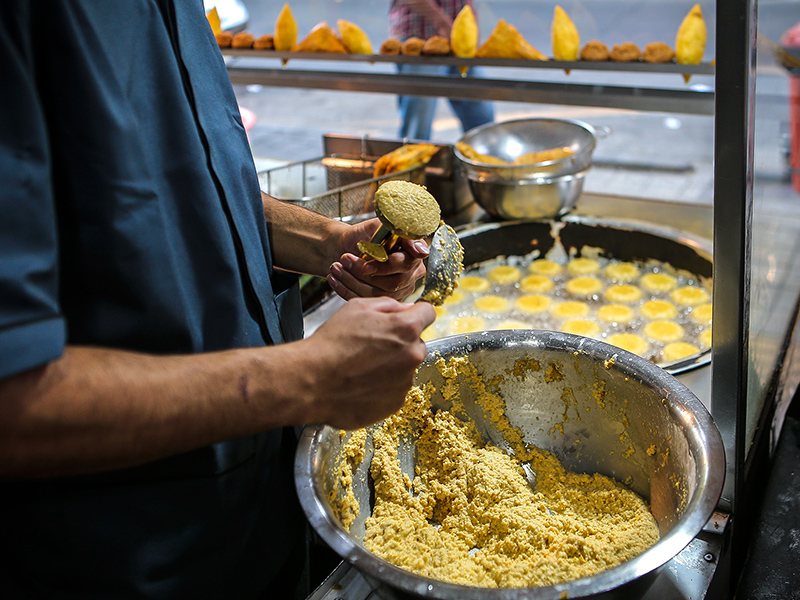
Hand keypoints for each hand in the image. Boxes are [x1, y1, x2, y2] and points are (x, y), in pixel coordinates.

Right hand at [300, 297, 435, 429]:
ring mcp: (405, 382)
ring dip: (390, 366)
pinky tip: (360, 383)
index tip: (404, 318)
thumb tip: (405, 309)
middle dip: (400, 343)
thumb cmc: (331, 343)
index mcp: (406, 328)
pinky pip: (395, 390)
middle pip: (416, 343)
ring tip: (361, 367)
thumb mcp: (357, 308)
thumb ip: (389, 305)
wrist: (312, 381)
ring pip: (405, 368)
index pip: (428, 313)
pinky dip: (382, 386)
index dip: (415, 313)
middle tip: (371, 346)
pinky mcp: (395, 403)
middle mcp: (412, 355)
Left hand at [328, 218, 428, 300]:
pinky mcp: (383, 301)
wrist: (345, 246)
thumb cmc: (362, 235)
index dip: (386, 266)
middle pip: (393, 283)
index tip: (367, 263)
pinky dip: (346, 290)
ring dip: (353, 280)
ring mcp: (399, 290)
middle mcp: (410, 274)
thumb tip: (421, 250)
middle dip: (364, 273)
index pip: (406, 265)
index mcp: (413, 255)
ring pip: (378, 294)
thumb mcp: (378, 226)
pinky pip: (367, 300)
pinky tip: (335, 279)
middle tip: (345, 260)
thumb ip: (399, 232)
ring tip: (336, 268)